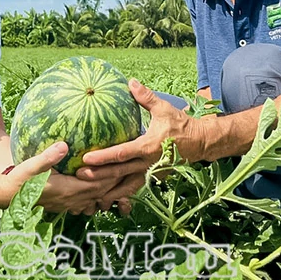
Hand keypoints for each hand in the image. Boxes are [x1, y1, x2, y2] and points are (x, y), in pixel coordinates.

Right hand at [2, 141, 116, 214]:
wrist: (7, 196)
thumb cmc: (19, 179)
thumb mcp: (32, 165)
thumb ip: (49, 157)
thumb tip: (64, 145)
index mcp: (68, 190)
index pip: (97, 185)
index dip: (112, 177)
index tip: (124, 165)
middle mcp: (71, 200)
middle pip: (100, 193)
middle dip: (115, 184)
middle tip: (129, 170)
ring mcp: (67, 205)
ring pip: (94, 200)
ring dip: (107, 191)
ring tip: (119, 179)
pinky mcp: (63, 205)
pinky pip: (85, 203)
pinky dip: (95, 196)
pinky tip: (99, 188)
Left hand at [76, 79, 205, 210]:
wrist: (200, 143)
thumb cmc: (181, 124)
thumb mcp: (163, 109)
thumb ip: (145, 97)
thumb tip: (131, 82)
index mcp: (148, 147)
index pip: (121, 154)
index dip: (103, 157)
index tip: (86, 158)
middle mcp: (148, 163)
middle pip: (119, 173)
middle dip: (99, 176)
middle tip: (80, 176)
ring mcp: (151, 173)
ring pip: (127, 186)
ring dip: (109, 190)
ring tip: (91, 195)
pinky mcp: (154, 177)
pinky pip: (135, 188)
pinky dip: (122, 193)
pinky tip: (109, 197)